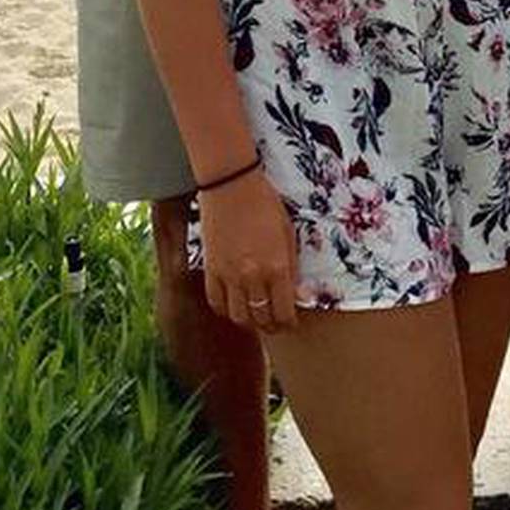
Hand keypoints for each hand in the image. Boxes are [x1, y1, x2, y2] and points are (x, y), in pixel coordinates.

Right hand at [197, 167, 299, 334]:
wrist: (230, 183)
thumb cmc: (265, 202)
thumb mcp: (288, 231)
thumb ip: (292, 266)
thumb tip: (298, 294)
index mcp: (277, 266)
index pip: (284, 312)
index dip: (289, 322)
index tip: (291, 321)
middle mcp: (252, 276)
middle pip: (262, 319)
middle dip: (272, 325)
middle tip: (276, 322)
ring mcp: (229, 275)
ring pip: (239, 318)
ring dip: (250, 322)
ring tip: (257, 315)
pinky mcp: (210, 270)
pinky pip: (217, 303)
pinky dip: (227, 309)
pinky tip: (235, 303)